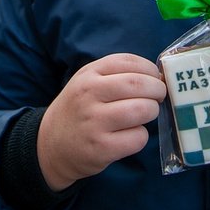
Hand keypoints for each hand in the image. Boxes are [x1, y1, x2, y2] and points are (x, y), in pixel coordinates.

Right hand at [38, 53, 166, 191]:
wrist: (50, 146)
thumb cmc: (78, 110)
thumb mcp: (86, 82)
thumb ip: (114, 74)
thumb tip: (156, 76)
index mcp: (88, 75)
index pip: (128, 62)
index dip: (150, 69)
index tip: (154, 77)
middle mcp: (89, 95)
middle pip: (139, 84)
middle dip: (157, 90)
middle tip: (158, 96)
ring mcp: (94, 122)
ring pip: (142, 110)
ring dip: (152, 112)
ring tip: (145, 115)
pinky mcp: (102, 148)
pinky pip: (138, 137)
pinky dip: (141, 136)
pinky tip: (130, 136)